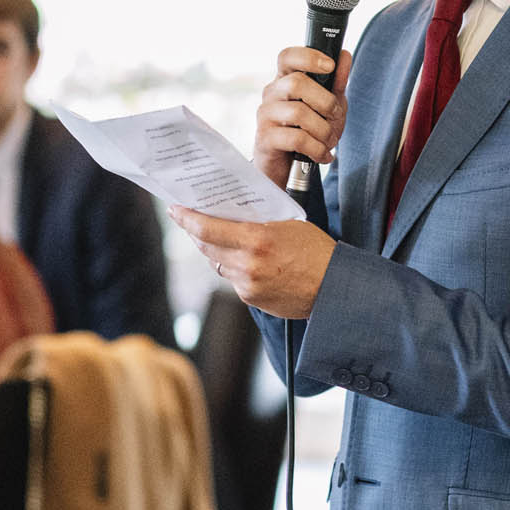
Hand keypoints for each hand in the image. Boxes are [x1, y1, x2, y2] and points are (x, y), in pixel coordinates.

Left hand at [171, 207, 335, 318]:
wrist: (334, 288)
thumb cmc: (315, 251)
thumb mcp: (287, 224)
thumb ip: (256, 221)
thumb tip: (229, 215)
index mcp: (256, 240)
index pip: (207, 228)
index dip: (186, 218)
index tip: (175, 210)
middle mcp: (247, 264)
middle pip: (206, 246)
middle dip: (196, 232)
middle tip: (190, 220)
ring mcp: (247, 285)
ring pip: (218, 263)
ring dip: (216, 250)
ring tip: (220, 238)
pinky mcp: (251, 299)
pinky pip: (233, 279)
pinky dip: (234, 267)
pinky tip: (247, 260)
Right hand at [252, 46, 351, 187]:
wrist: (289, 167)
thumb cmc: (308, 131)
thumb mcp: (328, 106)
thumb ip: (336, 82)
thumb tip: (344, 55)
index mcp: (285, 80)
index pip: (287, 56)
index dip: (308, 56)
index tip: (329, 66)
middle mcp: (271, 93)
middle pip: (296, 83)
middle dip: (325, 101)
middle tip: (334, 116)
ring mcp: (266, 115)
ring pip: (298, 112)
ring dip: (323, 129)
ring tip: (329, 140)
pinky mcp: (265, 138)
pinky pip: (296, 139)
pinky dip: (317, 148)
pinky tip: (323, 154)